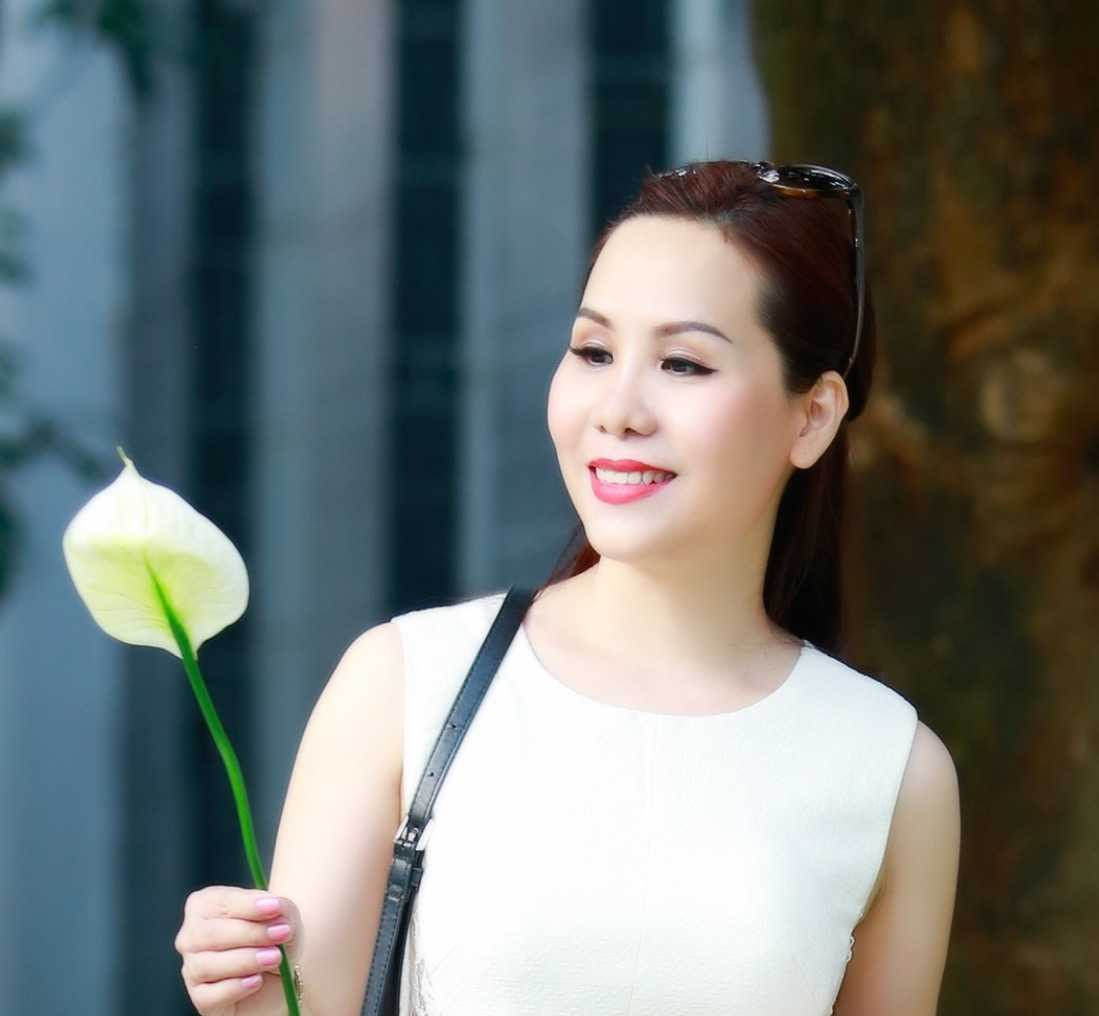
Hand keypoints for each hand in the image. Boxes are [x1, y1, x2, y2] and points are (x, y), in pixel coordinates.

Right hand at [175, 885, 303, 1014]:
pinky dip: (235, 988)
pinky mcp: (201, 999)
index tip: (275, 907)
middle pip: (210, 934)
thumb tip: (274, 908)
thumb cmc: (274, 937)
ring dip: (246, 960)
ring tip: (275, 957)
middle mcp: (191, 936)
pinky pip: (209, 996)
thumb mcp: (283, 915)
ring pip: (207, 966)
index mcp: (205, 906)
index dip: (247, 905)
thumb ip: (280, 907)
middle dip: (250, 933)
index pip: (218, 902)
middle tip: (282, 934)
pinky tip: (257, 981)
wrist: (281, 975)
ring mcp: (193, 969)